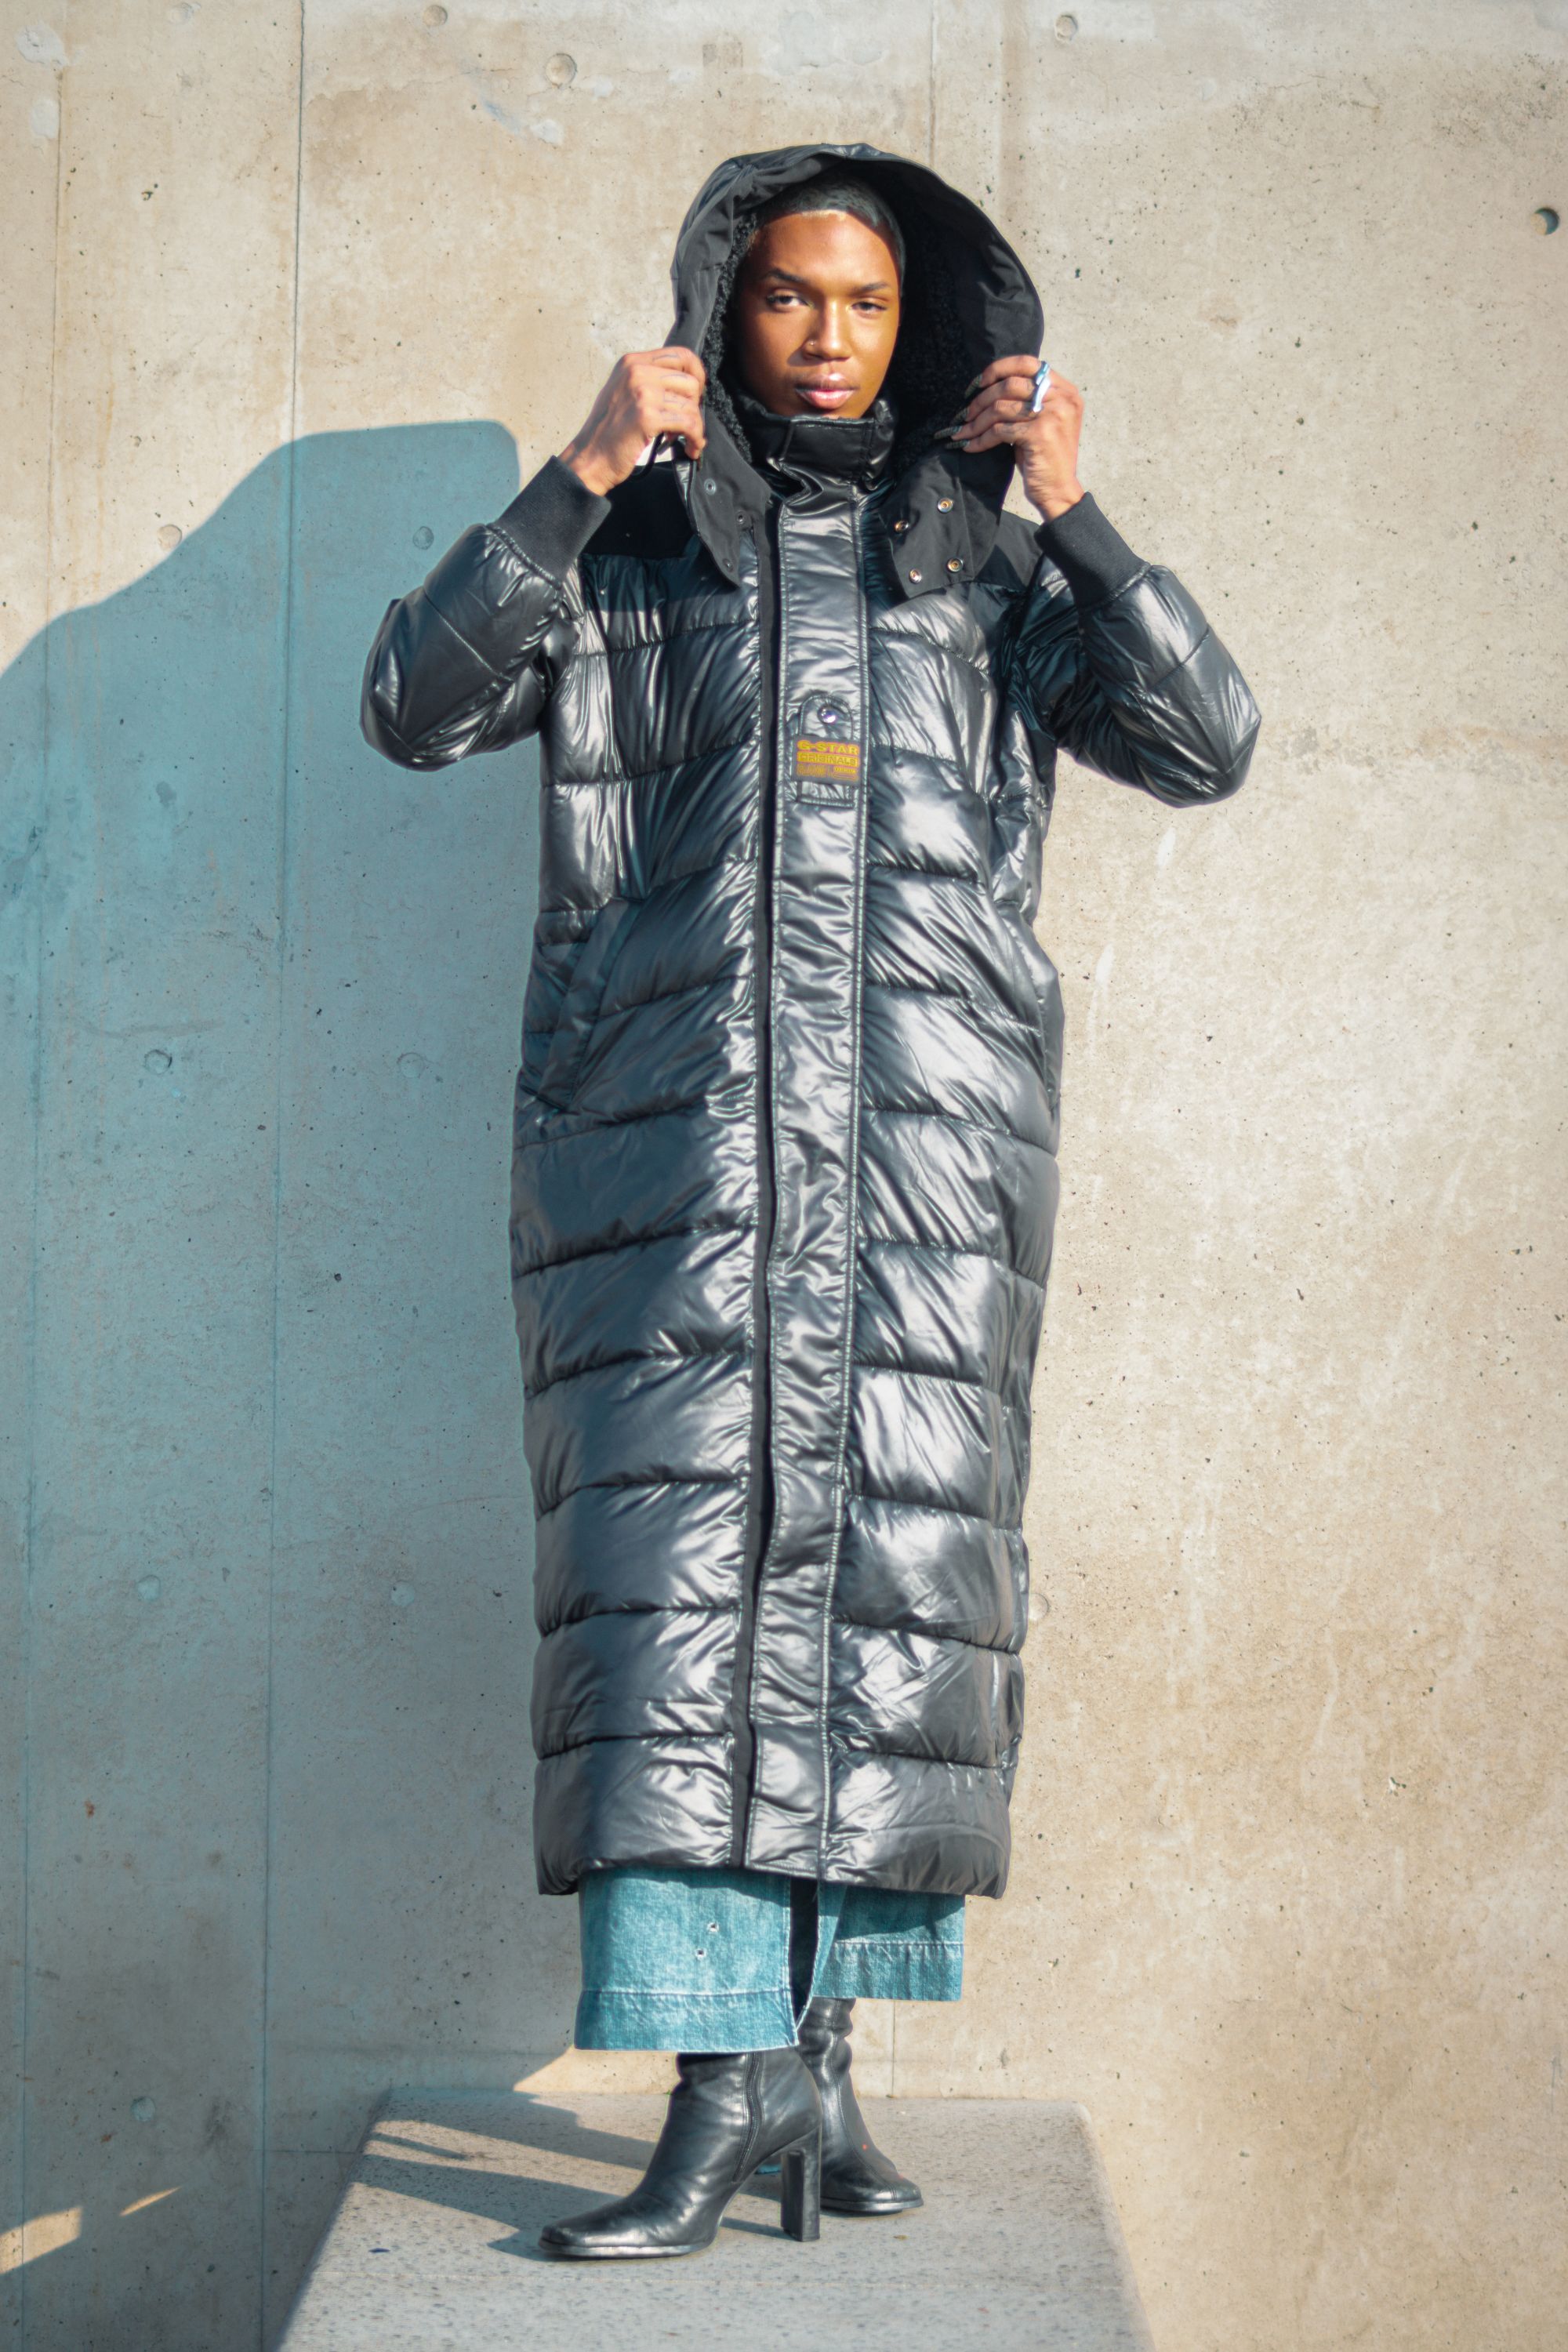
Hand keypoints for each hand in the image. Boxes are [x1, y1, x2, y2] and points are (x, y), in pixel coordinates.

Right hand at [559, 347, 706, 494]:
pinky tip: (690, 447)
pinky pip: (688, 423)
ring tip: (688, 440)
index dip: (697, 374)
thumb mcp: (624, 392)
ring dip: (696, 427)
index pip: (680, 354)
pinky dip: (695, 438)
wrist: (590, 457)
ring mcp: (641, 392)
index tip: (696, 395)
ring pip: (691, 404)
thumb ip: (650, 382)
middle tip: (688, 422)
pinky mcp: (647, 416)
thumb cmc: (609, 431)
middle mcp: (636, 371)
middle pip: (690, 380)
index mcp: (632, 362)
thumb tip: (687, 386)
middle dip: (696, 405)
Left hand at [943, 356, 1084, 520]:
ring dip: (977, 421)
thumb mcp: (1041, 420)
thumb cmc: (1044, 456)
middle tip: (965, 413)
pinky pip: (1000, 430)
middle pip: (1010, 384)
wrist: (1058, 490)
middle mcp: (1062, 398)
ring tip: (963, 431)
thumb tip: (989, 384)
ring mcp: (1052, 415)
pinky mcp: (1039, 434)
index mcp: (1065, 390)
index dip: (998, 369)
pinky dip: (981, 438)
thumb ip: (1027, 399)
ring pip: (1001, 407)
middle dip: (981, 399)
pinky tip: (970, 445)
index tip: (978, 383)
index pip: (1027, 363)